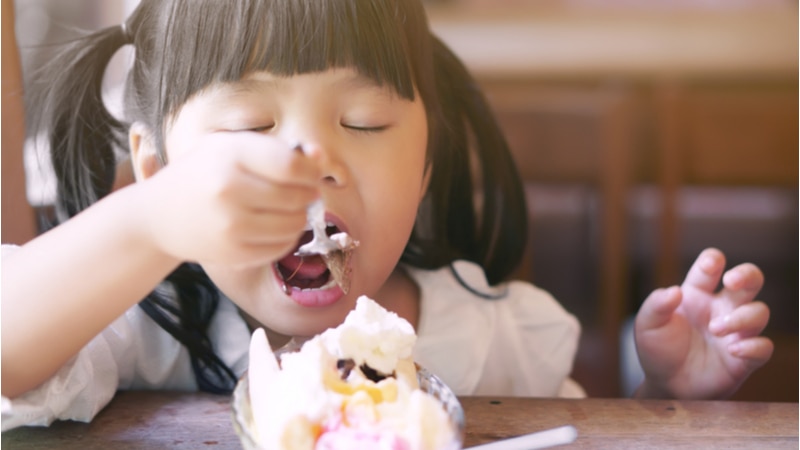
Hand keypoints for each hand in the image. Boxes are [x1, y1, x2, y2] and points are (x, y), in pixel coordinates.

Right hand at [137, 133, 319, 267]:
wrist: (159, 216)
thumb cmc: (203, 174)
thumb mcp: (233, 148)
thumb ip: (279, 150)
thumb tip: (323, 157)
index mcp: (230, 155)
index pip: (293, 165)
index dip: (311, 171)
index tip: (310, 173)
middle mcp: (229, 190)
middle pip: (298, 196)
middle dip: (308, 194)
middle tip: (301, 192)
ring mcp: (230, 226)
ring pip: (295, 224)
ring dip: (300, 217)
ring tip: (285, 208)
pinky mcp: (234, 253)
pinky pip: (282, 247)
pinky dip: (285, 237)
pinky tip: (271, 225)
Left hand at [634, 248, 772, 398]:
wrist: (665, 384)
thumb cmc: (657, 348)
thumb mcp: (647, 324)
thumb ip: (656, 305)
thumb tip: (673, 291)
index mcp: (696, 294)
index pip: (710, 267)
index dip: (713, 260)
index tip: (710, 265)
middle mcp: (720, 308)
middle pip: (749, 280)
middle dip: (747, 274)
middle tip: (732, 281)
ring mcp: (735, 332)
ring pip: (759, 312)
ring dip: (742, 317)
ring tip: (716, 329)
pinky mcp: (744, 358)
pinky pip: (763, 347)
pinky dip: (754, 346)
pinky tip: (734, 350)